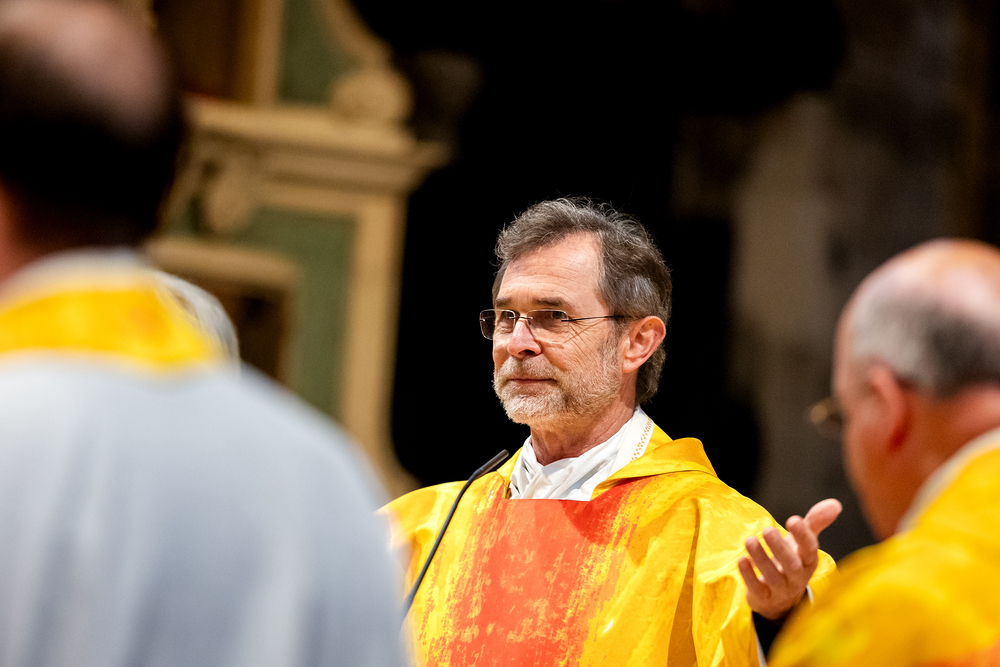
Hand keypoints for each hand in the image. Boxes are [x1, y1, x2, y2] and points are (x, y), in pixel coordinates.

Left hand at [738, 498, 841, 619]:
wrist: (780, 598)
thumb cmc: (792, 561)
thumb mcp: (803, 543)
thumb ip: (815, 522)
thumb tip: (835, 503)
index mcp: (808, 561)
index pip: (810, 550)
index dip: (803, 536)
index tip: (793, 519)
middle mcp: (797, 577)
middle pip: (792, 565)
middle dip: (780, 548)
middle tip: (768, 530)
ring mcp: (780, 589)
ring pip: (773, 577)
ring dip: (761, 558)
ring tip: (750, 540)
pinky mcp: (763, 598)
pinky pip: (757, 589)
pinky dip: (749, 575)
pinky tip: (741, 560)